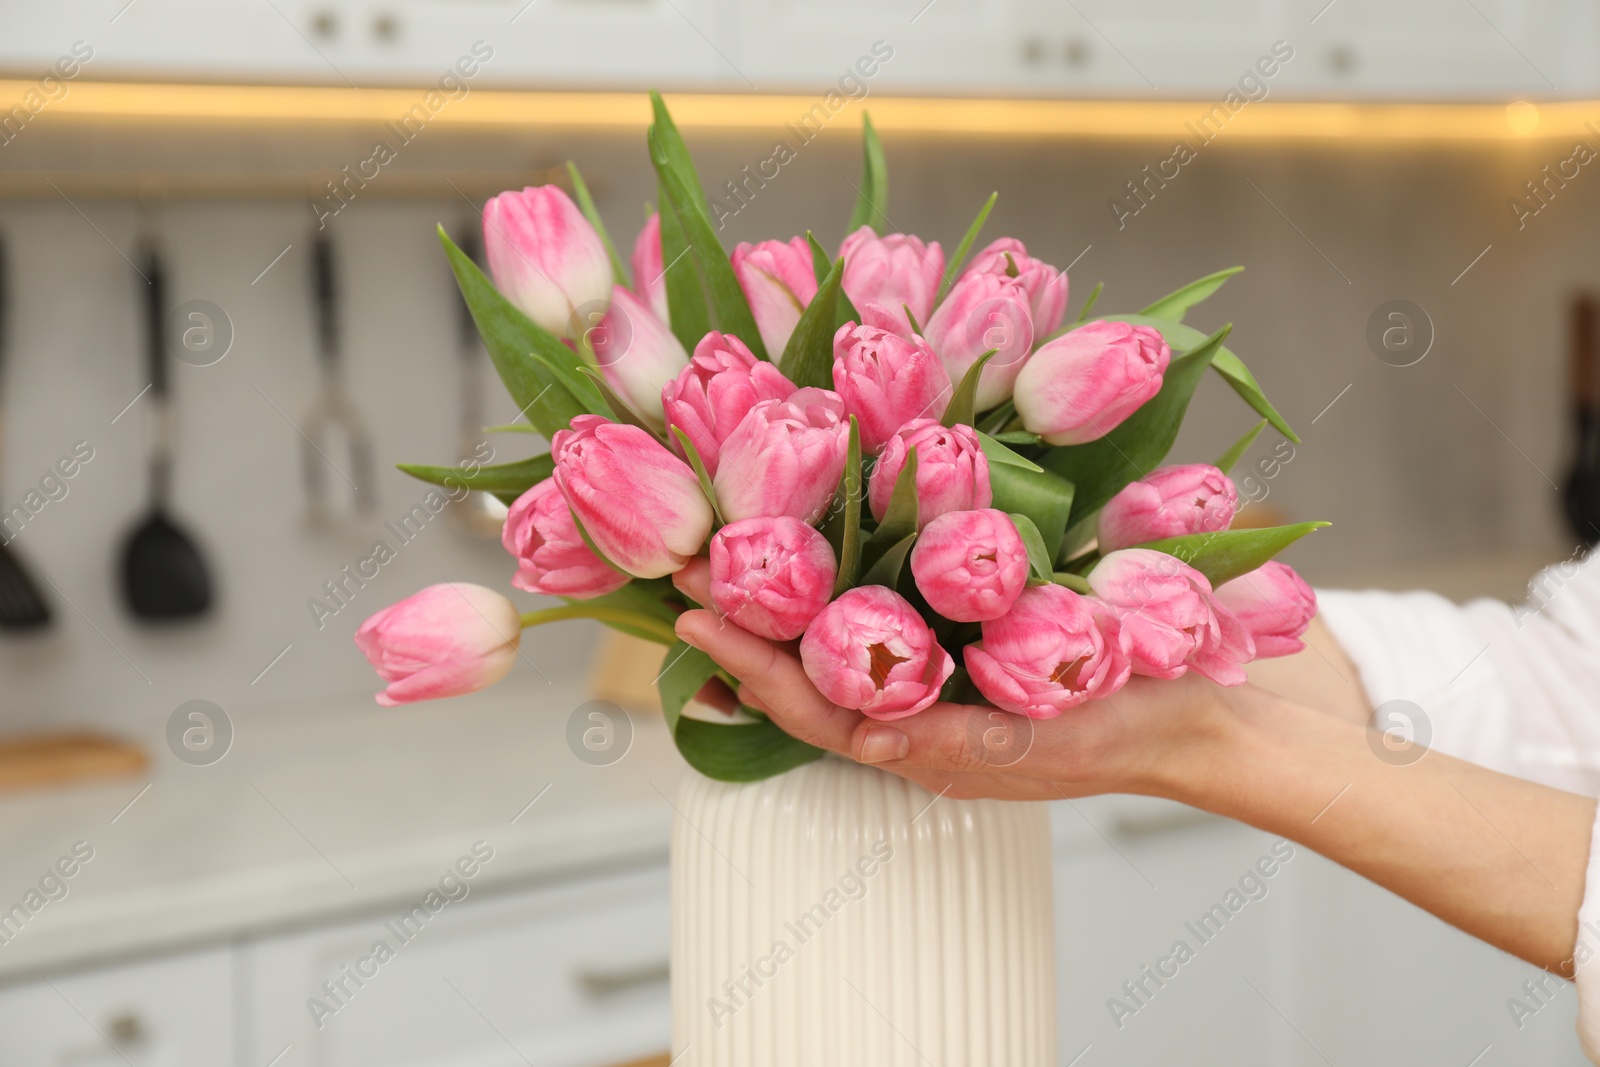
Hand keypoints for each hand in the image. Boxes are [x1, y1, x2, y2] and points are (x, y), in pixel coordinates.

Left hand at [671, 559, 1233, 801]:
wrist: (1197, 721)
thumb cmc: (1129, 733)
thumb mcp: (1049, 741)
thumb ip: (962, 741)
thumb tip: (871, 743)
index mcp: (923, 746)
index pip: (812, 707)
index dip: (749, 664)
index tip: (695, 613)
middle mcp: (916, 712)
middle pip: (807, 671)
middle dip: (744, 624)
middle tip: (684, 565)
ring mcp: (940, 678)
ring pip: (840, 643)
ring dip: (782, 602)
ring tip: (730, 551)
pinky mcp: (968, 642)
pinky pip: (890, 618)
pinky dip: (845, 588)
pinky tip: (826, 551)